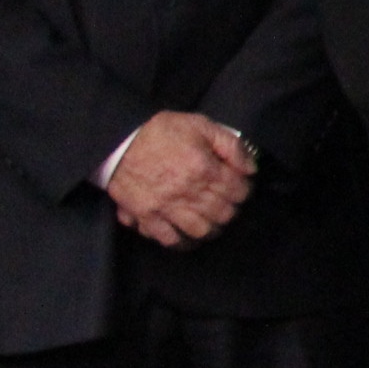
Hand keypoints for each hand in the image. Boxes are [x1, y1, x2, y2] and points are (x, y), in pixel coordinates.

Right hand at [106, 112, 255, 247]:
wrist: (118, 140)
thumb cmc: (161, 131)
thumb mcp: (201, 125)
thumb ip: (231, 145)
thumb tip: (250, 168)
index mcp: (203, 168)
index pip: (238, 192)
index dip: (244, 190)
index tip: (239, 187)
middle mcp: (187, 191)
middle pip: (223, 214)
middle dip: (230, 209)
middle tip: (226, 204)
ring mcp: (166, 206)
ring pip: (201, 230)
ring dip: (211, 228)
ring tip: (211, 220)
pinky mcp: (146, 216)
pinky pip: (169, 239)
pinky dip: (182, 241)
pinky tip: (188, 235)